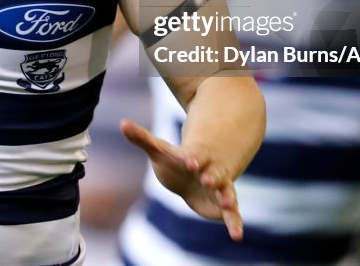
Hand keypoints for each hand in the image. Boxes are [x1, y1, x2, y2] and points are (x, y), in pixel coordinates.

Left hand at [120, 119, 242, 239]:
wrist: (195, 171)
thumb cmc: (174, 160)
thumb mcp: (159, 150)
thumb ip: (142, 138)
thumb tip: (122, 123)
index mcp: (195, 157)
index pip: (194, 156)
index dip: (192, 158)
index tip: (190, 160)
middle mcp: (210, 171)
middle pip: (214, 174)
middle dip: (212, 177)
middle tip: (208, 180)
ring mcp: (219, 188)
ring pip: (227, 193)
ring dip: (228, 199)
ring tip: (229, 206)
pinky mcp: (223, 205)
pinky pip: (232, 215)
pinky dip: (234, 224)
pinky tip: (237, 235)